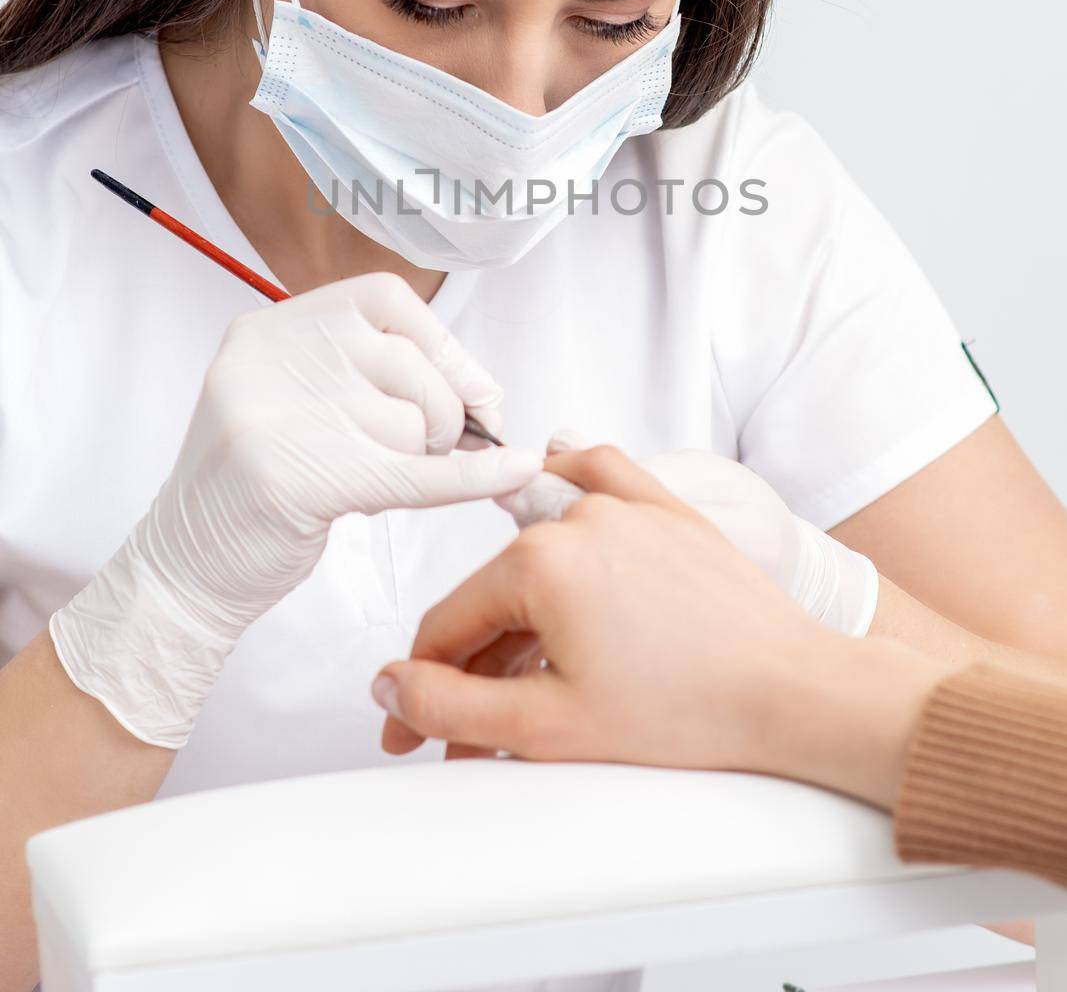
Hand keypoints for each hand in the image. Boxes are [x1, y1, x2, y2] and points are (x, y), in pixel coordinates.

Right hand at [49, 273, 541, 748]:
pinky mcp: (301, 480)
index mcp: (270, 329)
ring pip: (411, 421)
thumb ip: (364, 374)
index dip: (439, 340)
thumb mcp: (294, 402)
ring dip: (422, 460)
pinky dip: (472, 478)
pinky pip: (415, 474)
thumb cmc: (256, 487)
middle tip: (441, 448)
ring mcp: (280, 416)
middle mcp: (270, 358)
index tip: (469, 384)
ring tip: (379, 479)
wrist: (186, 569)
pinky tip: (510, 474)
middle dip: (445, 411)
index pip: (384, 298)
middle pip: (408, 362)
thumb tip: (480, 388)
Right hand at [372, 447, 939, 803]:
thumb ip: (451, 703)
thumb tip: (390, 684)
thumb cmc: (688, 712)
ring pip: (542, 555)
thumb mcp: (545, 727)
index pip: (448, 625)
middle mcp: (577, 516)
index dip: (422, 688)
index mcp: (538, 561)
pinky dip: (569, 487)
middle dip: (473, 669)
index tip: (415, 733)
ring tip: (517, 684)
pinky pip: (601, 478)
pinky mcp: (667, 510)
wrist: (792, 693)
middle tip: (468, 735)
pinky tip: (547, 492)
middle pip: (495, 596)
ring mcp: (626, 507)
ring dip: (517, 617)